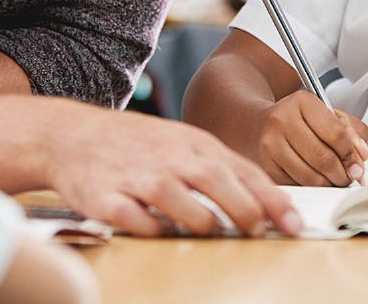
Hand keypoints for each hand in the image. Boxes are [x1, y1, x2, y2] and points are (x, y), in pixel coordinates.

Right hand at [42, 105, 303, 237]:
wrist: (73, 135)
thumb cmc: (139, 145)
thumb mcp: (184, 144)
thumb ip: (222, 171)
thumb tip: (267, 204)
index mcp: (195, 145)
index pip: (242, 170)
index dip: (270, 197)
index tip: (294, 221)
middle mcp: (170, 158)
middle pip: (214, 179)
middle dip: (243, 206)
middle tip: (261, 229)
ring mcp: (138, 177)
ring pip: (175, 197)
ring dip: (198, 218)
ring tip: (211, 231)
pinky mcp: (106, 197)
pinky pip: (132, 217)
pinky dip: (148, 228)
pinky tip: (159, 232)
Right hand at [255, 91, 367, 186]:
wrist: (258, 126)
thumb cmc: (297, 120)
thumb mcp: (326, 114)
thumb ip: (351, 130)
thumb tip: (361, 155)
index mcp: (303, 102)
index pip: (336, 133)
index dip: (351, 153)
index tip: (357, 162)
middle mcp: (282, 120)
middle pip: (324, 158)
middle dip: (343, 173)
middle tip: (349, 175)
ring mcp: (271, 144)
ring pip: (311, 176)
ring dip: (329, 183)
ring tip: (333, 178)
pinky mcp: (265, 166)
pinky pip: (297, 185)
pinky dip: (311, 187)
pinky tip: (314, 178)